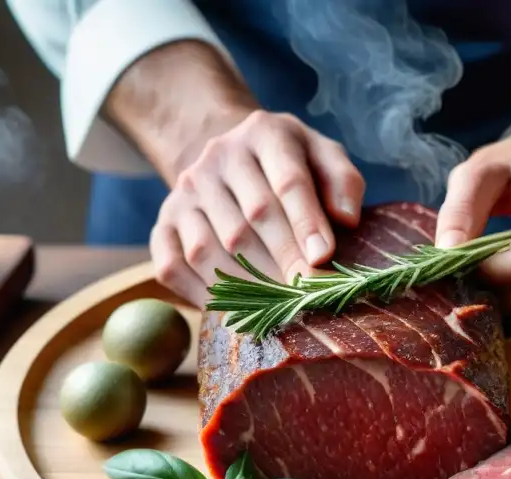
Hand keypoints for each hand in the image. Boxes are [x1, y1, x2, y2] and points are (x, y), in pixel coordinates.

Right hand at [150, 110, 365, 306]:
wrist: (231, 157)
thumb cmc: (290, 166)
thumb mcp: (323, 157)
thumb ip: (343, 182)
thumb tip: (346, 220)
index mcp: (265, 134)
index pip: (287, 181)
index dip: (306, 223)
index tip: (323, 259)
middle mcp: (218, 157)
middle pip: (249, 221)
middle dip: (283, 263)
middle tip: (307, 296)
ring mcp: (185, 190)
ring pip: (209, 249)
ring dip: (244, 286)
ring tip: (275, 309)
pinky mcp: (163, 221)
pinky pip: (172, 266)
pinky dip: (200, 295)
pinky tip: (231, 312)